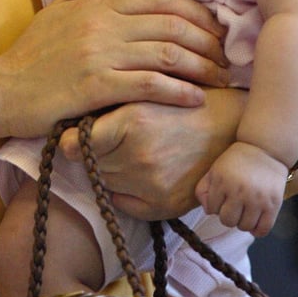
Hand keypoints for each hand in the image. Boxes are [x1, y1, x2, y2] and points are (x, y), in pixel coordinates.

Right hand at [0, 0, 229, 138]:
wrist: (3, 89)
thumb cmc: (32, 53)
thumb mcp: (57, 10)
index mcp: (98, 4)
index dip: (194, 10)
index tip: (214, 26)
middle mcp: (103, 24)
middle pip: (171, 24)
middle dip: (207, 39)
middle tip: (226, 55)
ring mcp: (101, 55)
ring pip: (166, 53)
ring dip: (201, 66)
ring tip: (220, 78)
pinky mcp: (98, 87)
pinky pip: (149, 85)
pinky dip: (178, 91)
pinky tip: (196, 99)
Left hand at [61, 86, 247, 219]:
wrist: (229, 125)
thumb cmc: (182, 99)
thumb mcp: (144, 90)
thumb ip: (108, 104)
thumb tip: (68, 126)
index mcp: (131, 123)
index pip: (75, 145)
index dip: (71, 140)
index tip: (72, 137)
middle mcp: (139, 158)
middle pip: (89, 165)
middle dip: (92, 153)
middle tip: (105, 141)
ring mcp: (152, 186)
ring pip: (104, 183)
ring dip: (107, 170)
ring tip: (125, 153)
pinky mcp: (163, 206)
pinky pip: (122, 204)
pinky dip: (123, 191)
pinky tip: (136, 173)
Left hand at [194, 141, 286, 236]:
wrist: (265, 148)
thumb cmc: (237, 160)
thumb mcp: (215, 168)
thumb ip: (204, 188)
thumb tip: (208, 210)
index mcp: (222, 181)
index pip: (212, 209)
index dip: (216, 205)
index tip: (223, 198)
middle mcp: (239, 191)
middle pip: (227, 221)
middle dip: (228, 215)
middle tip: (234, 206)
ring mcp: (257, 199)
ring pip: (244, 227)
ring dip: (242, 222)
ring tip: (245, 211)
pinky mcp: (273, 204)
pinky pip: (263, 229)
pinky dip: (257, 230)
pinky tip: (255, 221)